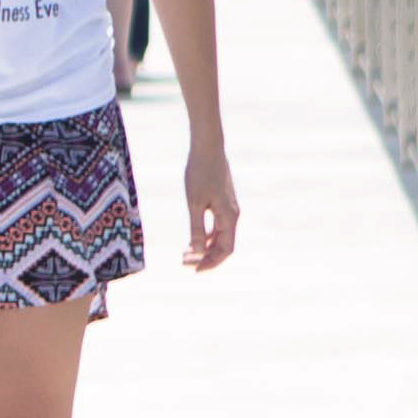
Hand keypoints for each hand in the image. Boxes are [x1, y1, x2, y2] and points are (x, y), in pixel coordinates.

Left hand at [181, 136, 239, 271]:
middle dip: (205, 257)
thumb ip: (196, 228)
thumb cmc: (199, 173)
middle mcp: (233, 215)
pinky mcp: (222, 202)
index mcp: (229, 217)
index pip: (225, 250)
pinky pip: (217, 226)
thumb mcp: (195, 203)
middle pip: (223, 246)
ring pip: (220, 237)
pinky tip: (192, 240)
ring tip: (185, 254)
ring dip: (205, 248)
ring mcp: (229, 209)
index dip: (211, 262)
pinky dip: (206, 236)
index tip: (194, 269)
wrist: (207, 148)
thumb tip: (198, 252)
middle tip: (184, 263)